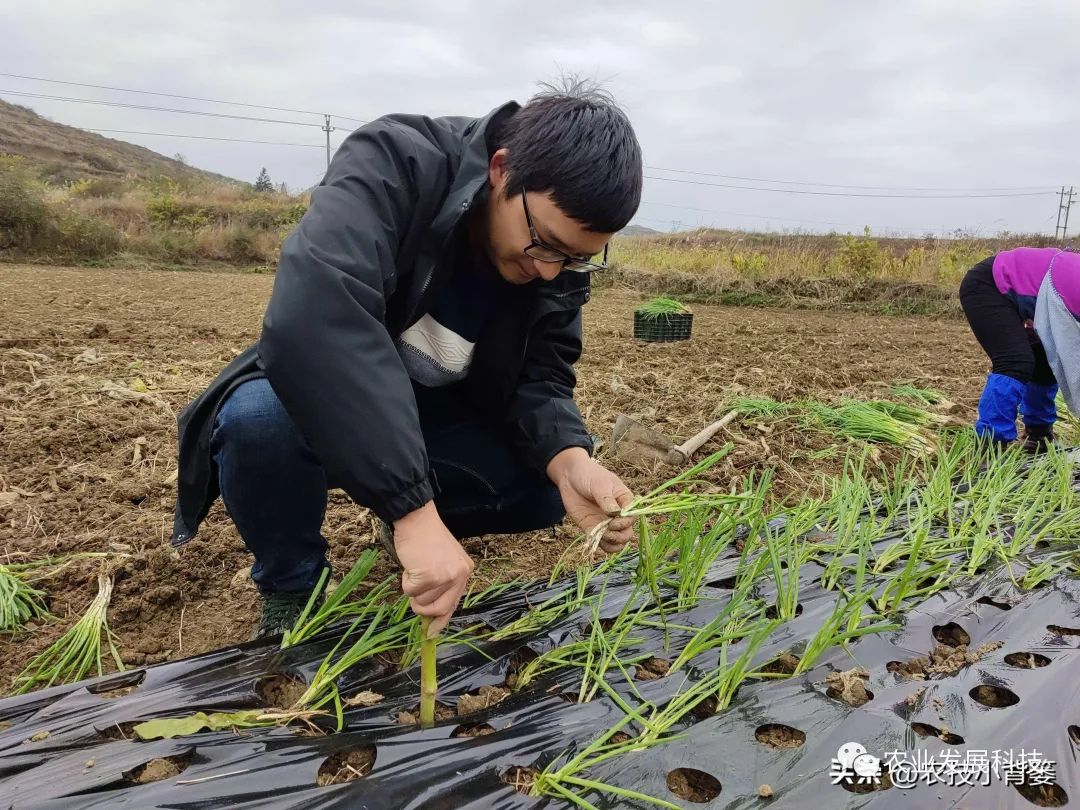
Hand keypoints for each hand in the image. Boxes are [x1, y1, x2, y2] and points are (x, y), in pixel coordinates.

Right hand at [393, 502, 474, 636]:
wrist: (416, 519)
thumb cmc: (425, 538)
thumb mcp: (443, 561)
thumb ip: (442, 584)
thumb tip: (432, 615)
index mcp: (465, 571)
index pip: (454, 603)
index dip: (441, 619)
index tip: (432, 633)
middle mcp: (460, 575)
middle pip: (439, 609)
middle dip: (423, 608)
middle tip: (415, 593)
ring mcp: (445, 576)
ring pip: (421, 602)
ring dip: (413, 589)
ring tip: (415, 567)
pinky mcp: (429, 576)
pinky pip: (410, 592)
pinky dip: (406, 581)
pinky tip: (411, 564)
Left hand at [547, 447, 634, 552]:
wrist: (570, 475)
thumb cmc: (589, 474)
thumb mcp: (599, 483)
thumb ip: (607, 499)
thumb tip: (615, 514)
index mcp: (625, 501)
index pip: (632, 517)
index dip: (625, 523)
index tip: (613, 522)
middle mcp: (618, 514)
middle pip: (627, 533)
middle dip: (620, 536)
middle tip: (608, 532)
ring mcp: (605, 523)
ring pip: (616, 542)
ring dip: (611, 543)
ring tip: (602, 537)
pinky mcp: (592, 528)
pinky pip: (601, 542)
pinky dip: (600, 544)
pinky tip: (594, 539)